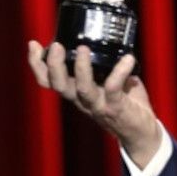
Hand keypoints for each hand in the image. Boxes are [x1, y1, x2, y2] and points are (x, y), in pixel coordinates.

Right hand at [27, 41, 160, 166]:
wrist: (143, 135)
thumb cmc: (127, 105)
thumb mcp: (111, 82)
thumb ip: (106, 66)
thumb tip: (109, 41)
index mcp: (77, 93)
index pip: (49, 81)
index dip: (38, 66)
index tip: (34, 45)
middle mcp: (83, 101)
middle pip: (59, 85)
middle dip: (54, 66)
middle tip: (57, 46)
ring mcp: (99, 106)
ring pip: (81, 89)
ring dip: (81, 69)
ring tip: (83, 49)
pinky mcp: (116, 108)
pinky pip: (114, 88)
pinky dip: (120, 71)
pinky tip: (128, 58)